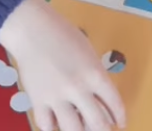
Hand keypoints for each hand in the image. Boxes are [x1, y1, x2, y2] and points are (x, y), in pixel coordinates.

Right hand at [0, 0, 125, 130]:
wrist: (32, 30)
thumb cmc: (63, 35)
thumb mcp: (88, 52)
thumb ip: (96, 76)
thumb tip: (100, 99)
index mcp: (95, 74)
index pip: (115, 104)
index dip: (120, 117)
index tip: (120, 123)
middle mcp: (78, 89)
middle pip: (98, 124)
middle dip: (103, 130)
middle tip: (102, 128)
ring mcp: (56, 97)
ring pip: (73, 130)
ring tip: (80, 127)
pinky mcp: (37, 101)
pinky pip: (47, 125)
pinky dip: (53, 127)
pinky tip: (56, 122)